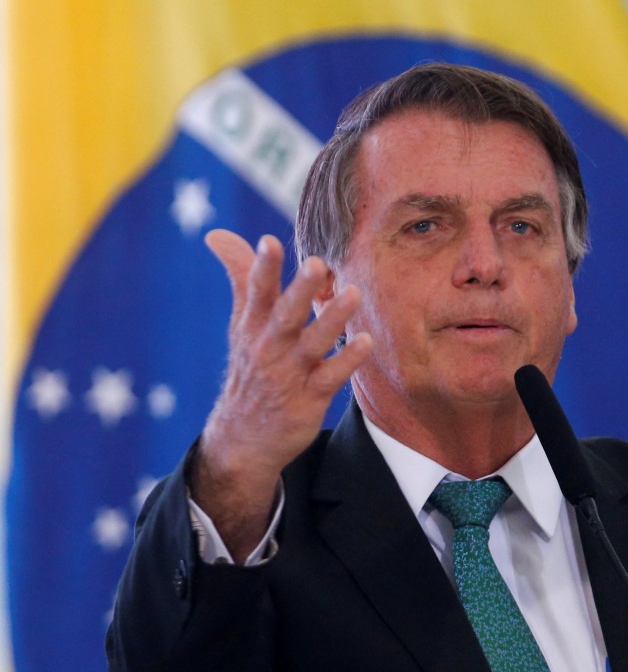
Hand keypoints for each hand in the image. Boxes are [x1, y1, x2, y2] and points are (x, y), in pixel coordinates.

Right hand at [191, 230, 371, 559]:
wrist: (243, 437)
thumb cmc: (252, 367)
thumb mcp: (242, 322)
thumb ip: (240, 276)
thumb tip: (216, 234)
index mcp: (252, 326)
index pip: (255, 292)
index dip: (261, 267)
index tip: (268, 241)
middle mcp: (269, 348)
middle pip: (285, 315)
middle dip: (299, 290)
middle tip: (316, 263)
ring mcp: (289, 374)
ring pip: (313, 344)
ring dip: (333, 319)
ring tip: (352, 293)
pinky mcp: (309, 398)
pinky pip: (331, 377)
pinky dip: (348, 360)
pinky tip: (366, 342)